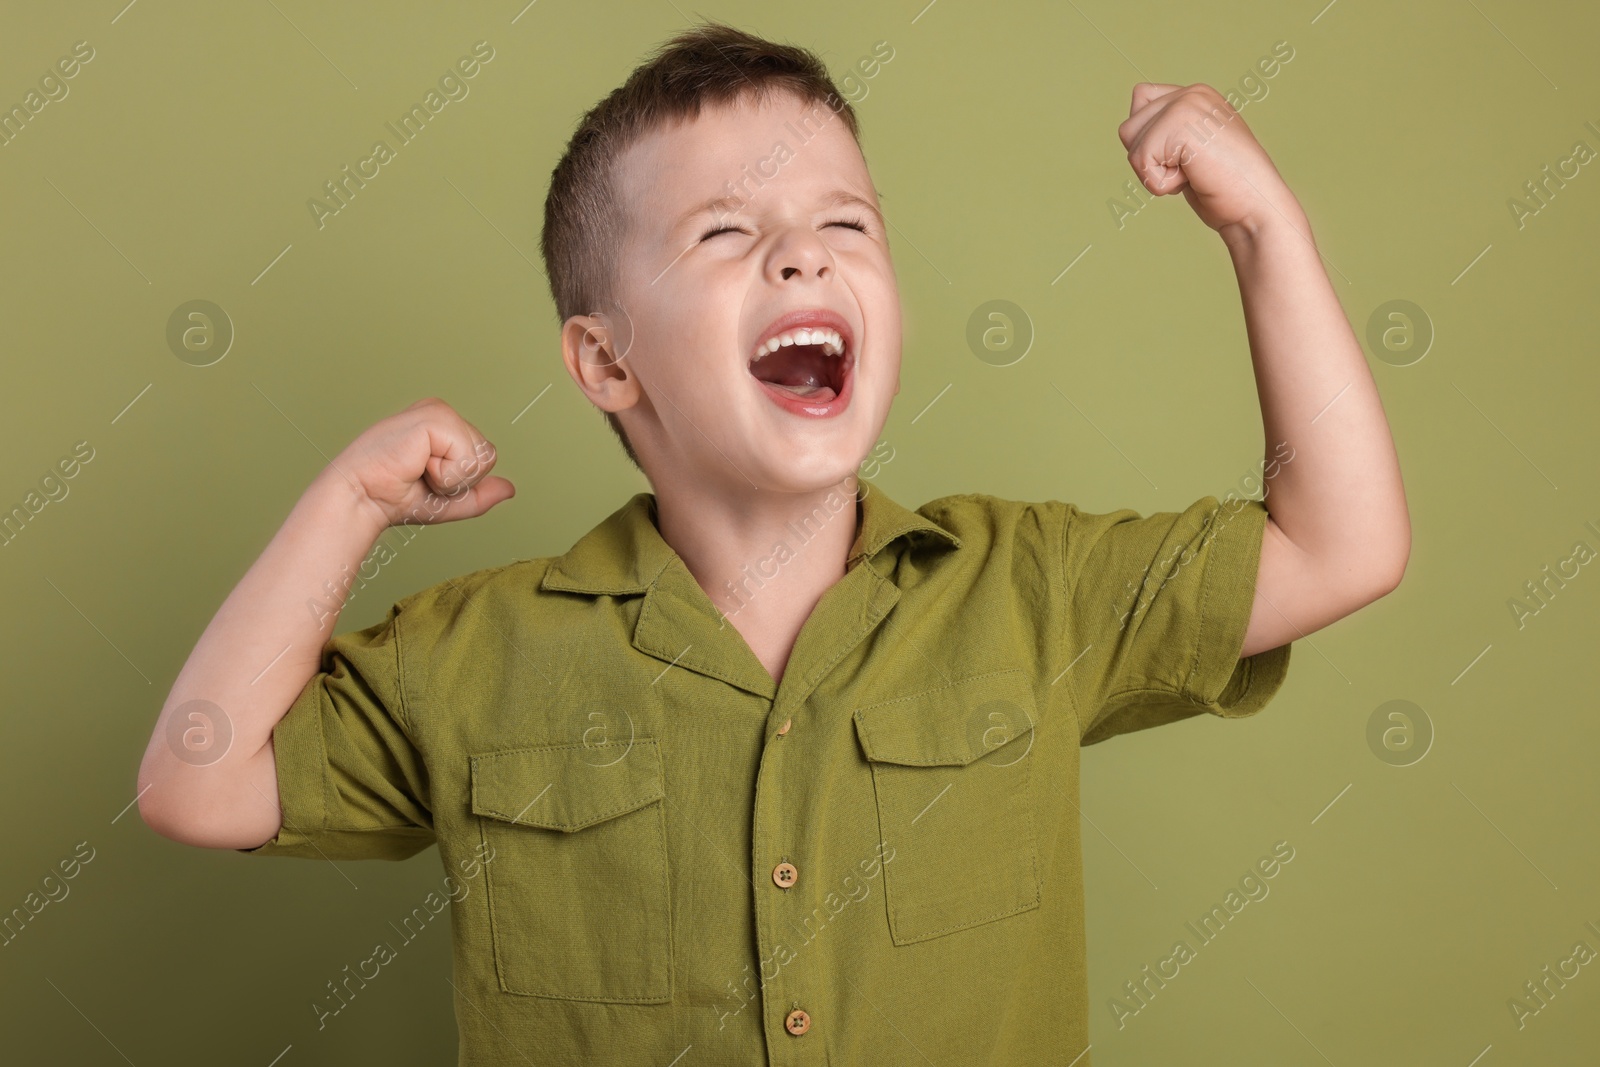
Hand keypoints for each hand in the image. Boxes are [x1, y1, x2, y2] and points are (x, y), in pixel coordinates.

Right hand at [329, 397, 514, 528]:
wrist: (362, 500)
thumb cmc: (394, 498)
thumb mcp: (446, 502)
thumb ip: (479, 495)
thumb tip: (510, 488)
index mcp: (443, 426)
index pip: (484, 456)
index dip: (461, 481)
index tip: (424, 479)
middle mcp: (441, 413)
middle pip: (488, 455)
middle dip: (459, 480)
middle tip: (421, 476)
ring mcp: (438, 411)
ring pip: (482, 457)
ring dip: (452, 478)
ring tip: (417, 469)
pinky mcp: (434, 417)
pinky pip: (468, 457)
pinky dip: (445, 475)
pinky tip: (415, 464)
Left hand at [1116, 82, 1297, 235]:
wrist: (1257, 207)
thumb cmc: (1227, 189)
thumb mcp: (1192, 152)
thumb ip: (1166, 133)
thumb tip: (1128, 129)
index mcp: (1197, 95)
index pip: (1140, 100)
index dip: (1148, 141)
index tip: (1184, 158)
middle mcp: (1192, 93)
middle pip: (1128, 128)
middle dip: (1149, 160)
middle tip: (1189, 169)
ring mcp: (1187, 104)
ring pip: (1132, 145)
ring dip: (1155, 173)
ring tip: (1193, 173)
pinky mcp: (1180, 124)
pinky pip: (1141, 161)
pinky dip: (1161, 184)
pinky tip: (1193, 179)